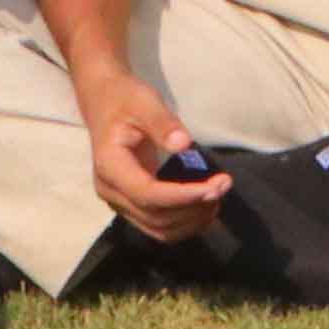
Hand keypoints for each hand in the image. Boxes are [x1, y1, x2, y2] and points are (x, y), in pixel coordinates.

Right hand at [79, 70, 225, 245]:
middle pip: (155, 216)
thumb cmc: (126, 100)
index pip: (147, 194)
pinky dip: (184, 222)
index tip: (214, 187)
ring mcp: (119, 202)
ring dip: (191, 220)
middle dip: (193, 207)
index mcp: (110, 166)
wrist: (105, 104)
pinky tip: (205, 205)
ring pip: (159, 229)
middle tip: (223, 185)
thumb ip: (162, 122)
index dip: (182, 196)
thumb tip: (184, 144)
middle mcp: (110, 191)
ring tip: (217, 196)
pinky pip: (159, 225)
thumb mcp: (144, 101)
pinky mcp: (131, 205)